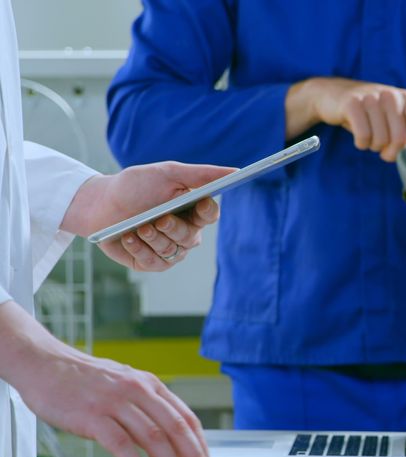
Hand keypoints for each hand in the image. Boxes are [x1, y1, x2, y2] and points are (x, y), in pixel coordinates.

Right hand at [0, 302, 213, 456]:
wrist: (45, 364)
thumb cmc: (84, 379)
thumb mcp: (125, 386)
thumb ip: (146, 408)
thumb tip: (168, 437)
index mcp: (150, 385)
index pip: (187, 418)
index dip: (201, 446)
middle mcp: (139, 391)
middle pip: (177, 429)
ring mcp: (116, 403)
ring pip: (154, 439)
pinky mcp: (93, 416)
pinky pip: (122, 446)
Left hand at [64, 162, 233, 271]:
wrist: (98, 204)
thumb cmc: (134, 186)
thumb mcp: (167, 173)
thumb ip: (201, 174)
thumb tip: (234, 171)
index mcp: (191, 210)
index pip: (210, 214)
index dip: (207, 212)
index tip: (199, 204)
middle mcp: (184, 232)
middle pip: (191, 238)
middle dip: (173, 229)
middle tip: (159, 219)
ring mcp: (168, 249)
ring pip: (172, 251)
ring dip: (153, 239)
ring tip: (137, 227)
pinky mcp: (150, 262)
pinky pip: (154, 262)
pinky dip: (139, 249)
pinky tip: (127, 238)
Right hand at [286, 77, 405, 160]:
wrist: (331, 94)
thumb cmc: (366, 111)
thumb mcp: (389, 115)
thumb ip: (405, 129)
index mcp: (404, 98)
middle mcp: (391, 95)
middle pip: (400, 139)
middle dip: (391, 152)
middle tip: (383, 151)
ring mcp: (371, 98)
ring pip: (381, 140)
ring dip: (373, 147)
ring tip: (368, 137)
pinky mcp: (353, 104)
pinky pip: (364, 136)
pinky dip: (361, 143)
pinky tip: (359, 137)